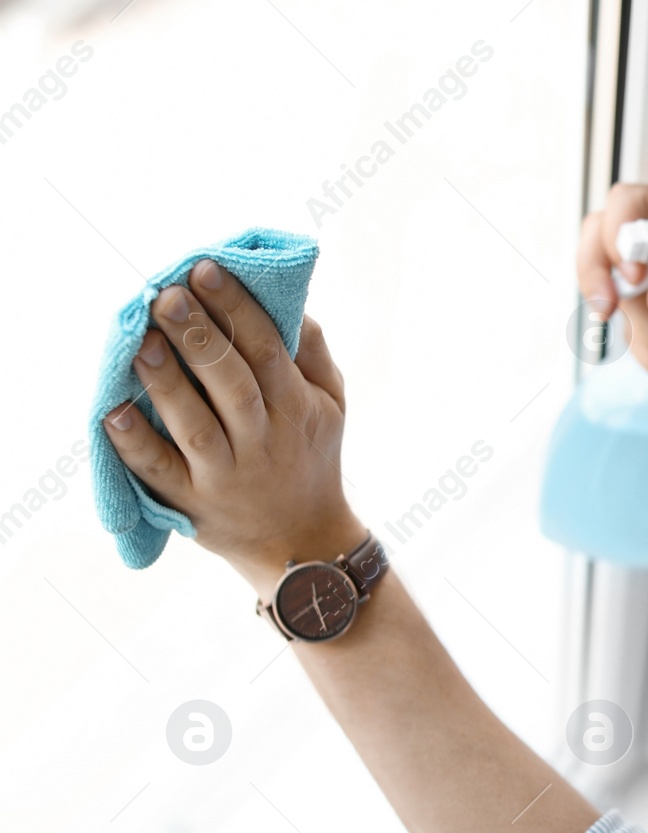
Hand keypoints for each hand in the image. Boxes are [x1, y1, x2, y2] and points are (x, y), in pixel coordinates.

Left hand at [102, 259, 366, 595]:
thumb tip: (289, 301)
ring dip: (167, 384)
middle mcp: (264, 442)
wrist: (302, 542)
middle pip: (233, 384)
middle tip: (167, 295)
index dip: (237, 308)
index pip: (267, 350)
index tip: (206, 270)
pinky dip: (135, 444)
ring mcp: (227, 475)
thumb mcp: (330, 405)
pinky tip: (112, 412)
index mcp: (298, 410)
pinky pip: (161, 472)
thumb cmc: (311, 456)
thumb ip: (313, 354)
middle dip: (200, 337)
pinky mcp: (193, 503)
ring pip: (197, 426)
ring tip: (141, 340)